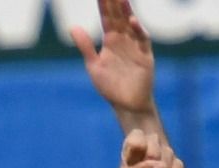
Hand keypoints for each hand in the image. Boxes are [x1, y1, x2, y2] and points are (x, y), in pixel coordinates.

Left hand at [72, 0, 154, 117]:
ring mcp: (135, 45)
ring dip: (126, 10)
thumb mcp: (94, 66)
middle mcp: (123, 39)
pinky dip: (138, 30)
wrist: (127, 105)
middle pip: (119, 16)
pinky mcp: (145, 55)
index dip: (104, 3)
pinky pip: (142, 39)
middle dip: (115, 2)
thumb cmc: (110, 87)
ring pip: (130, 23)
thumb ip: (85, 46)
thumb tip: (72, 26)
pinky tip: (131, 20)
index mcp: (110, 40)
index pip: (107, 17)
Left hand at [118, 129, 182, 167]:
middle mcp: (150, 146)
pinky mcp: (177, 167)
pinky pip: (178, 166)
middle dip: (149, 157)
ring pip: (168, 152)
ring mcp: (165, 155)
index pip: (137, 134)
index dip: (137, 147)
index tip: (132, 161)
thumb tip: (161, 167)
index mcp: (134, 145)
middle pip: (154, 139)